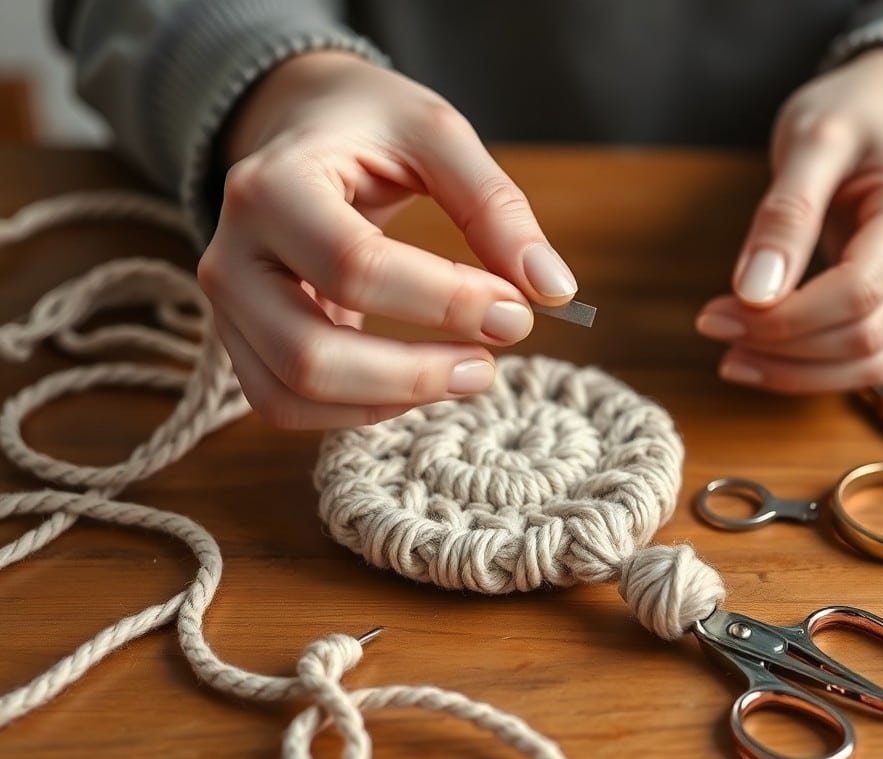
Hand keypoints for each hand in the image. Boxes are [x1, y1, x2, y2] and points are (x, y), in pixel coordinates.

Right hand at [198, 51, 576, 428]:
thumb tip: (553, 290)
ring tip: (464, 375)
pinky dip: (358, 411)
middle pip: (309, 354)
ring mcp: (228, 307)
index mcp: (271, 186)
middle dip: (414, 373)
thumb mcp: (436, 135)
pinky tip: (418, 383)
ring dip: (389, 403)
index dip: (444, 302)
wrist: (297, 121)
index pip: (354, 268)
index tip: (517, 310)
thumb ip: (495, 208)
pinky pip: (286, 404)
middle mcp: (230, 254)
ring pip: (291, 395)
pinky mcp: (243, 340)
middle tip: (490, 364)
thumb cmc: (367, 124)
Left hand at [695, 48, 882, 392]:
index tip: (719, 312)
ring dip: (796, 372)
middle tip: (712, 326)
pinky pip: (867, 361)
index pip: (858, 292)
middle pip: (863, 336)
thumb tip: (755, 291)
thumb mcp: (810, 141)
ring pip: (871, 363)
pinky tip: (762, 358)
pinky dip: (814, 371)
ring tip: (731, 356)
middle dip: (781, 346)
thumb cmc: (851, 116)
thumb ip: (785, 214)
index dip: (787, 317)